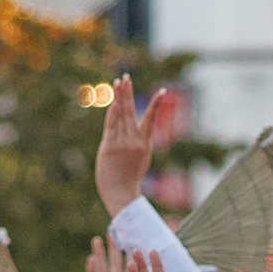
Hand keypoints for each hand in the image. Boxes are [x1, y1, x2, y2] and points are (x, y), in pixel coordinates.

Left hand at [96, 75, 178, 215]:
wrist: (122, 194)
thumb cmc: (128, 182)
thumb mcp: (136, 161)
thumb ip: (131, 144)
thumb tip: (126, 134)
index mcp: (145, 144)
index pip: (150, 119)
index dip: (156, 105)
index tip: (162, 91)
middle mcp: (135, 140)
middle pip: (132, 111)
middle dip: (128, 93)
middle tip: (126, 76)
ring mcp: (123, 142)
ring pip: (121, 114)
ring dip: (120, 96)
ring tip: (119, 81)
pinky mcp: (110, 146)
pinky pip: (111, 124)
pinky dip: (112, 111)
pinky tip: (113, 100)